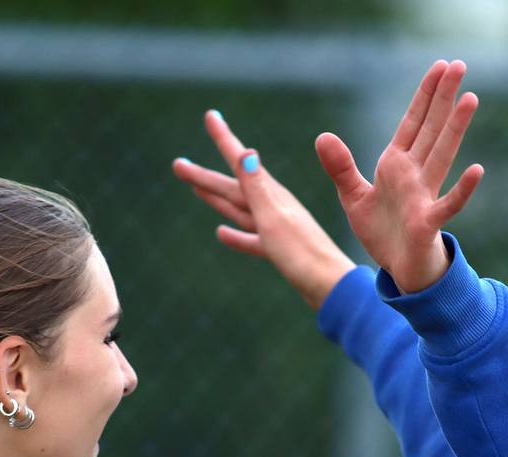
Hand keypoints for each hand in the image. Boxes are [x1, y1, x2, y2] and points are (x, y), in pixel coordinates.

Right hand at [173, 110, 355, 309]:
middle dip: (205, 176)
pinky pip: (251, 238)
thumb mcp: (274, 220)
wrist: (330, 289)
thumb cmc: (302, 255)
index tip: (210, 115)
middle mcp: (273, 207)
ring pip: (239, 209)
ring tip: (196, 188)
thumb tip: (246, 152)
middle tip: (177, 164)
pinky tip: (222, 234)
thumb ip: (258, 189)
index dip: (223, 139)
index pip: (241, 161)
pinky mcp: (279, 251)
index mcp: (272, 196)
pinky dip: (236, 235)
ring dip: (216, 198)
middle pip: (232, 187)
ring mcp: (276, 229)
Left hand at [315, 59, 484, 292]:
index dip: (424, 95)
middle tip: (460, 65)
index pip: (412, 123)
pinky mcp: (427, 223)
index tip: (440, 66)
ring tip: (469, 99)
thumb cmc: (382, 232)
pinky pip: (448, 204)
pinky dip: (462, 190)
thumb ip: (340, 167)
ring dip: (455, 129)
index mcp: (396, 165)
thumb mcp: (352, 197)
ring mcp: (424, 197)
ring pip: (442, 157)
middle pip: (431, 130)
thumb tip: (321, 136)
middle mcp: (414, 175)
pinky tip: (476, 170)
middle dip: (443, 98)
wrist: (396, 269)